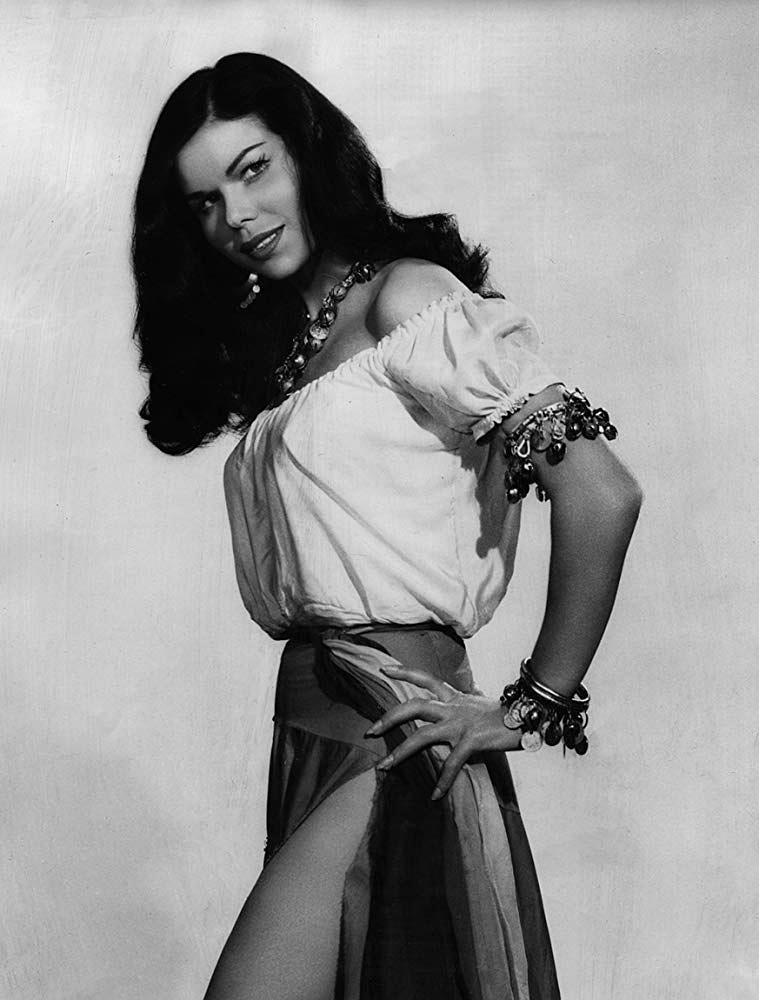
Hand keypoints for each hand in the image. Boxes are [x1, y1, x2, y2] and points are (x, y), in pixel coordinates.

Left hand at [364, 663, 522, 799]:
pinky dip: (442, 782)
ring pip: (422, 735)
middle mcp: (453, 708)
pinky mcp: (471, 741)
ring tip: (384, 767)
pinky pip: (451, 763)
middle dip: (389, 718)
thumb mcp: (481, 704)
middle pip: (413, 705)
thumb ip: (469, 702)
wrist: (530, 717)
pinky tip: (434, 796)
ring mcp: (460, 724)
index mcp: (454, 697)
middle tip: (371, 731)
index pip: (425, 677)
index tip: (384, 669)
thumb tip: (472, 694)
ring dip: (400, 752)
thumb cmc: (506, 714)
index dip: (404, 671)